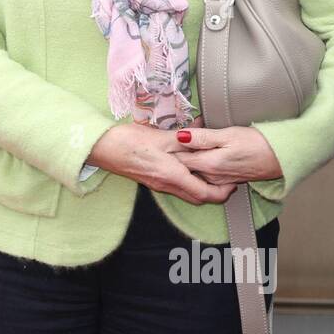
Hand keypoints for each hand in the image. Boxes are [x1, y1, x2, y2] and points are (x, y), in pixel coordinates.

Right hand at [87, 115, 239, 204]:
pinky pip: (176, 186)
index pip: (203, 193)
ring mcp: (157, 184)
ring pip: (186, 192)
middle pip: (196, 197)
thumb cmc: (127, 142)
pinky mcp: (151, 179)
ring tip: (211, 171)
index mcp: (171, 175)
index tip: (232, 183)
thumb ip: (184, 139)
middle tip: (226, 179)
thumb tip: (203, 136)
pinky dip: (188, 181)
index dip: (222, 192)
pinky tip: (189, 166)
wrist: (101, 148)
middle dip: (215, 192)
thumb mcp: (160, 136)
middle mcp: (165, 184)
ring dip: (201, 187)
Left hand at [170, 124, 282, 184]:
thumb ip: (203, 137)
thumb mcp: (229, 134)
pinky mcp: (225, 179)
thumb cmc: (258, 144)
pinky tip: (207, 149)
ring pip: (195, 168)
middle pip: (184, 165)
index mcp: (208, 164)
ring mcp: (218, 180)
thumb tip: (180, 136)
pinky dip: (202, 160)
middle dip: (178, 151)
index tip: (170, 134)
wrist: (281, 158)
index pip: (178, 158)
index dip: (171, 145)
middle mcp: (210, 176)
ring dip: (191, 155)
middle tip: (180, 134)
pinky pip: (206, 171)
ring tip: (194, 139)